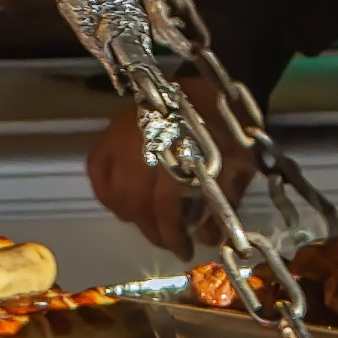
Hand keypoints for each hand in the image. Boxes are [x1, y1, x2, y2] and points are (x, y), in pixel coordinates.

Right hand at [85, 80, 251, 257]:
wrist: (209, 86)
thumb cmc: (227, 123)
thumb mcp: (240, 159)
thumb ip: (225, 198)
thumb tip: (208, 238)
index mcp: (178, 144)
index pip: (165, 201)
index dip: (172, 232)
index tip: (184, 250)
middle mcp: (144, 138)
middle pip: (137, 201)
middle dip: (153, 231)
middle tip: (169, 245)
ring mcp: (122, 134)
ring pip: (116, 191)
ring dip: (132, 216)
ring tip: (151, 226)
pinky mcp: (109, 132)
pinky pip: (97, 171)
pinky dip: (107, 194)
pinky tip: (124, 206)